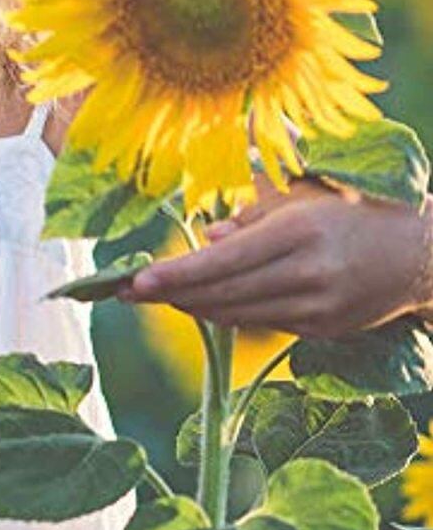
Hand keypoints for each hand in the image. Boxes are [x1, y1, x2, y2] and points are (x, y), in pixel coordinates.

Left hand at [120, 177, 432, 339]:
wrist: (418, 255)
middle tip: (126, 293)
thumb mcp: (299, 200)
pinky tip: (201, 303)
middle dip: (170, 295)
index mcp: (298, 231)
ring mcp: (318, 307)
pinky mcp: (323, 329)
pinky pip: (261, 322)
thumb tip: (205, 236)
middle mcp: (308, 272)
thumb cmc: (348, 212)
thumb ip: (249, 218)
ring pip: (237, 314)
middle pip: (223, 293)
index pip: (222, 261)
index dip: (175, 275)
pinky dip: (226, 313)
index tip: (134, 282)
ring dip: (192, 306)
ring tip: (156, 295)